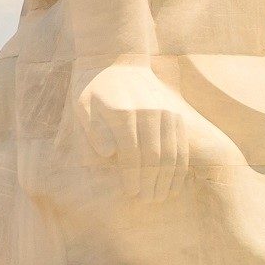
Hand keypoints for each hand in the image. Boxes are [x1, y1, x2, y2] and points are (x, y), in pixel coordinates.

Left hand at [73, 64, 193, 202]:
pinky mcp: (178, 116)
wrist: (118, 63)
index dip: (132, 176)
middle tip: (146, 200)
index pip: (131, 153)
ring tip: (159, 197)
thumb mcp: (83, 106)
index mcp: (123, 113)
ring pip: (171, 153)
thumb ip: (93, 131)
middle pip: (154, 156)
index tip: (131, 194)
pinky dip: (179, 167)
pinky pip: (182, 146)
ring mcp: (167, 114)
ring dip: (166, 179)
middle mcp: (149, 113)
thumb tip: (107, 154)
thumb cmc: (94, 90)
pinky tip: (174, 183)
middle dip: (150, 182)